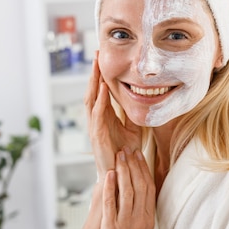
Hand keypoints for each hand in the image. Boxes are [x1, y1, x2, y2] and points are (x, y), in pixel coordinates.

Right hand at [84, 54, 142, 179]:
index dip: (100, 75)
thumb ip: (131, 113)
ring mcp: (94, 127)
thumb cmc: (125, 154)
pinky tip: (102, 88)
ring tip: (96, 66)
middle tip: (96, 55)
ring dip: (93, 82)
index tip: (102, 58)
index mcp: (104, 117)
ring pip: (91, 99)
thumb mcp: (133, 128)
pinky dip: (100, 100)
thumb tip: (137, 98)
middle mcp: (96, 119)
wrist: (121, 174)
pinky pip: (97, 114)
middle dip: (94, 73)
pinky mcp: (97, 135)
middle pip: (92, 91)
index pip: (100, 91)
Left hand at [97, 148, 155, 228]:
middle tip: (127, 149)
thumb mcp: (140, 226)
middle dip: (133, 165)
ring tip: (119, 156)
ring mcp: (126, 223)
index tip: (138, 154)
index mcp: (148, 217)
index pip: (149, 187)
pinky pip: (112, 204)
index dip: (143, 168)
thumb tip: (133, 187)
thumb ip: (138, 207)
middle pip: (140, 185)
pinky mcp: (112, 228)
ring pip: (127, 191)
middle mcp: (139, 218)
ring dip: (123, 171)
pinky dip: (110, 187)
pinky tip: (108, 174)